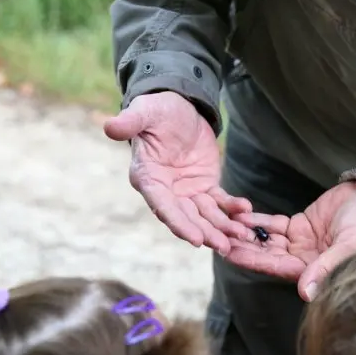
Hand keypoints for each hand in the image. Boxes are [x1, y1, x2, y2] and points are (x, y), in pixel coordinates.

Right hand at [103, 92, 251, 253]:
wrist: (178, 107)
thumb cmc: (157, 110)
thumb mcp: (144, 112)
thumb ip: (130, 122)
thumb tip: (109, 127)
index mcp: (148, 178)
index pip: (162, 206)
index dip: (179, 223)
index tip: (196, 239)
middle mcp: (166, 191)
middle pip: (186, 217)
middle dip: (205, 233)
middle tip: (224, 246)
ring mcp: (187, 191)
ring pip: (205, 215)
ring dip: (222, 227)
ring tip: (241, 236)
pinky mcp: (205, 186)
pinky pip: (220, 201)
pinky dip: (232, 207)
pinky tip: (246, 211)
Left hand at [227, 182, 355, 300]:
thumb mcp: (349, 245)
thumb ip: (326, 268)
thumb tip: (305, 294)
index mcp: (315, 270)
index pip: (278, 267)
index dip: (254, 260)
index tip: (231, 254)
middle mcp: (304, 260)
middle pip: (267, 255)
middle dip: (243, 248)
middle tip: (217, 240)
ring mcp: (301, 243)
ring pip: (267, 241)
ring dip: (246, 235)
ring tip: (223, 226)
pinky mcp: (300, 225)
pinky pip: (274, 225)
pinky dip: (258, 221)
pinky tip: (239, 216)